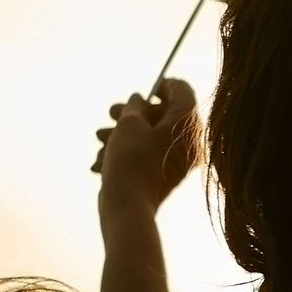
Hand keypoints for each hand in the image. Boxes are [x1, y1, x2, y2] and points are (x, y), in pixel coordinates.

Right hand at [93, 79, 201, 218]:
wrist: (127, 206)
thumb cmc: (131, 161)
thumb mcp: (129, 124)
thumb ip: (135, 106)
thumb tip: (139, 100)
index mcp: (188, 124)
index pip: (182, 90)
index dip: (161, 85)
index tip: (142, 90)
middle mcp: (191, 142)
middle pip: (164, 114)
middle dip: (133, 112)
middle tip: (112, 112)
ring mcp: (180, 161)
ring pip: (152, 135)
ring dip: (124, 133)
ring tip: (100, 138)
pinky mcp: (166, 175)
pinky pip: (149, 154)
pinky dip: (127, 152)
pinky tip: (102, 159)